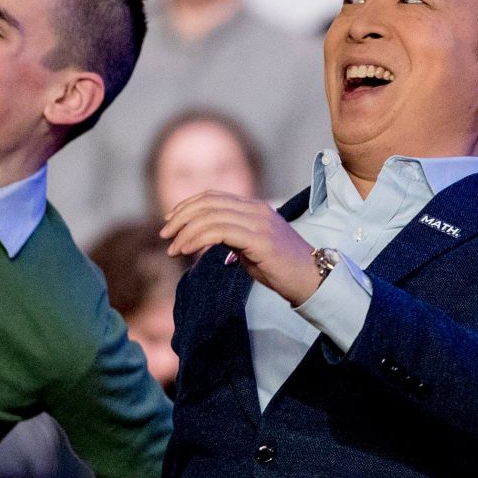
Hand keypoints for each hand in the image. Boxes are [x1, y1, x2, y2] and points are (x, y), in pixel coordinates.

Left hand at [161, 190, 319, 303]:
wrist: (312, 281)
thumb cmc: (281, 269)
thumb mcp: (251, 248)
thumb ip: (230, 238)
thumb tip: (205, 240)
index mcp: (254, 208)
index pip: (213, 197)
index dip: (187, 206)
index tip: (170, 222)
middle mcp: (256, 209)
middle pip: (208, 202)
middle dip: (181, 217)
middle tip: (165, 235)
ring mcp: (259, 222)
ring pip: (210, 216)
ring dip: (185, 232)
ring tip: (173, 249)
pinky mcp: (259, 239)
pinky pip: (219, 231)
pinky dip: (197, 239)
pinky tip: (187, 250)